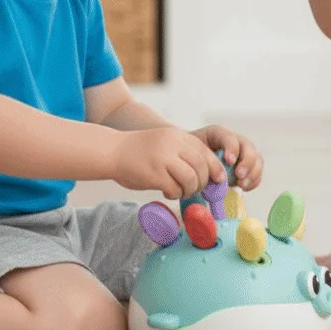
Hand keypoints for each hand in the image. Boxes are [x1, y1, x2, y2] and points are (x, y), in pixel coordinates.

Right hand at [110, 127, 226, 199]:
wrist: (112, 151)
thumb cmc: (139, 151)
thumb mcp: (164, 142)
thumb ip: (183, 152)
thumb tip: (207, 172)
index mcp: (177, 135)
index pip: (205, 151)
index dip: (215, 167)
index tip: (218, 179)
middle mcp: (172, 144)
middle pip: (201, 166)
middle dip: (203, 182)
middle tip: (195, 189)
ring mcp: (163, 158)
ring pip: (191, 178)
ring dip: (190, 190)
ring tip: (181, 191)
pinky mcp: (154, 174)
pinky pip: (175, 188)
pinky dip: (175, 194)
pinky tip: (168, 192)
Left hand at [191, 124, 263, 189]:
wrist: (193, 163)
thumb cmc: (192, 158)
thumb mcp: (193, 157)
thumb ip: (203, 163)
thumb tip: (213, 177)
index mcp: (217, 134)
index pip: (228, 137)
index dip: (232, 148)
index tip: (230, 161)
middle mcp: (234, 141)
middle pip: (247, 146)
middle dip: (246, 161)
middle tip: (239, 175)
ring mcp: (243, 153)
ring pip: (256, 158)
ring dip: (252, 172)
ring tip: (242, 185)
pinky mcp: (248, 166)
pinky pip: (257, 171)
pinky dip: (254, 180)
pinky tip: (244, 187)